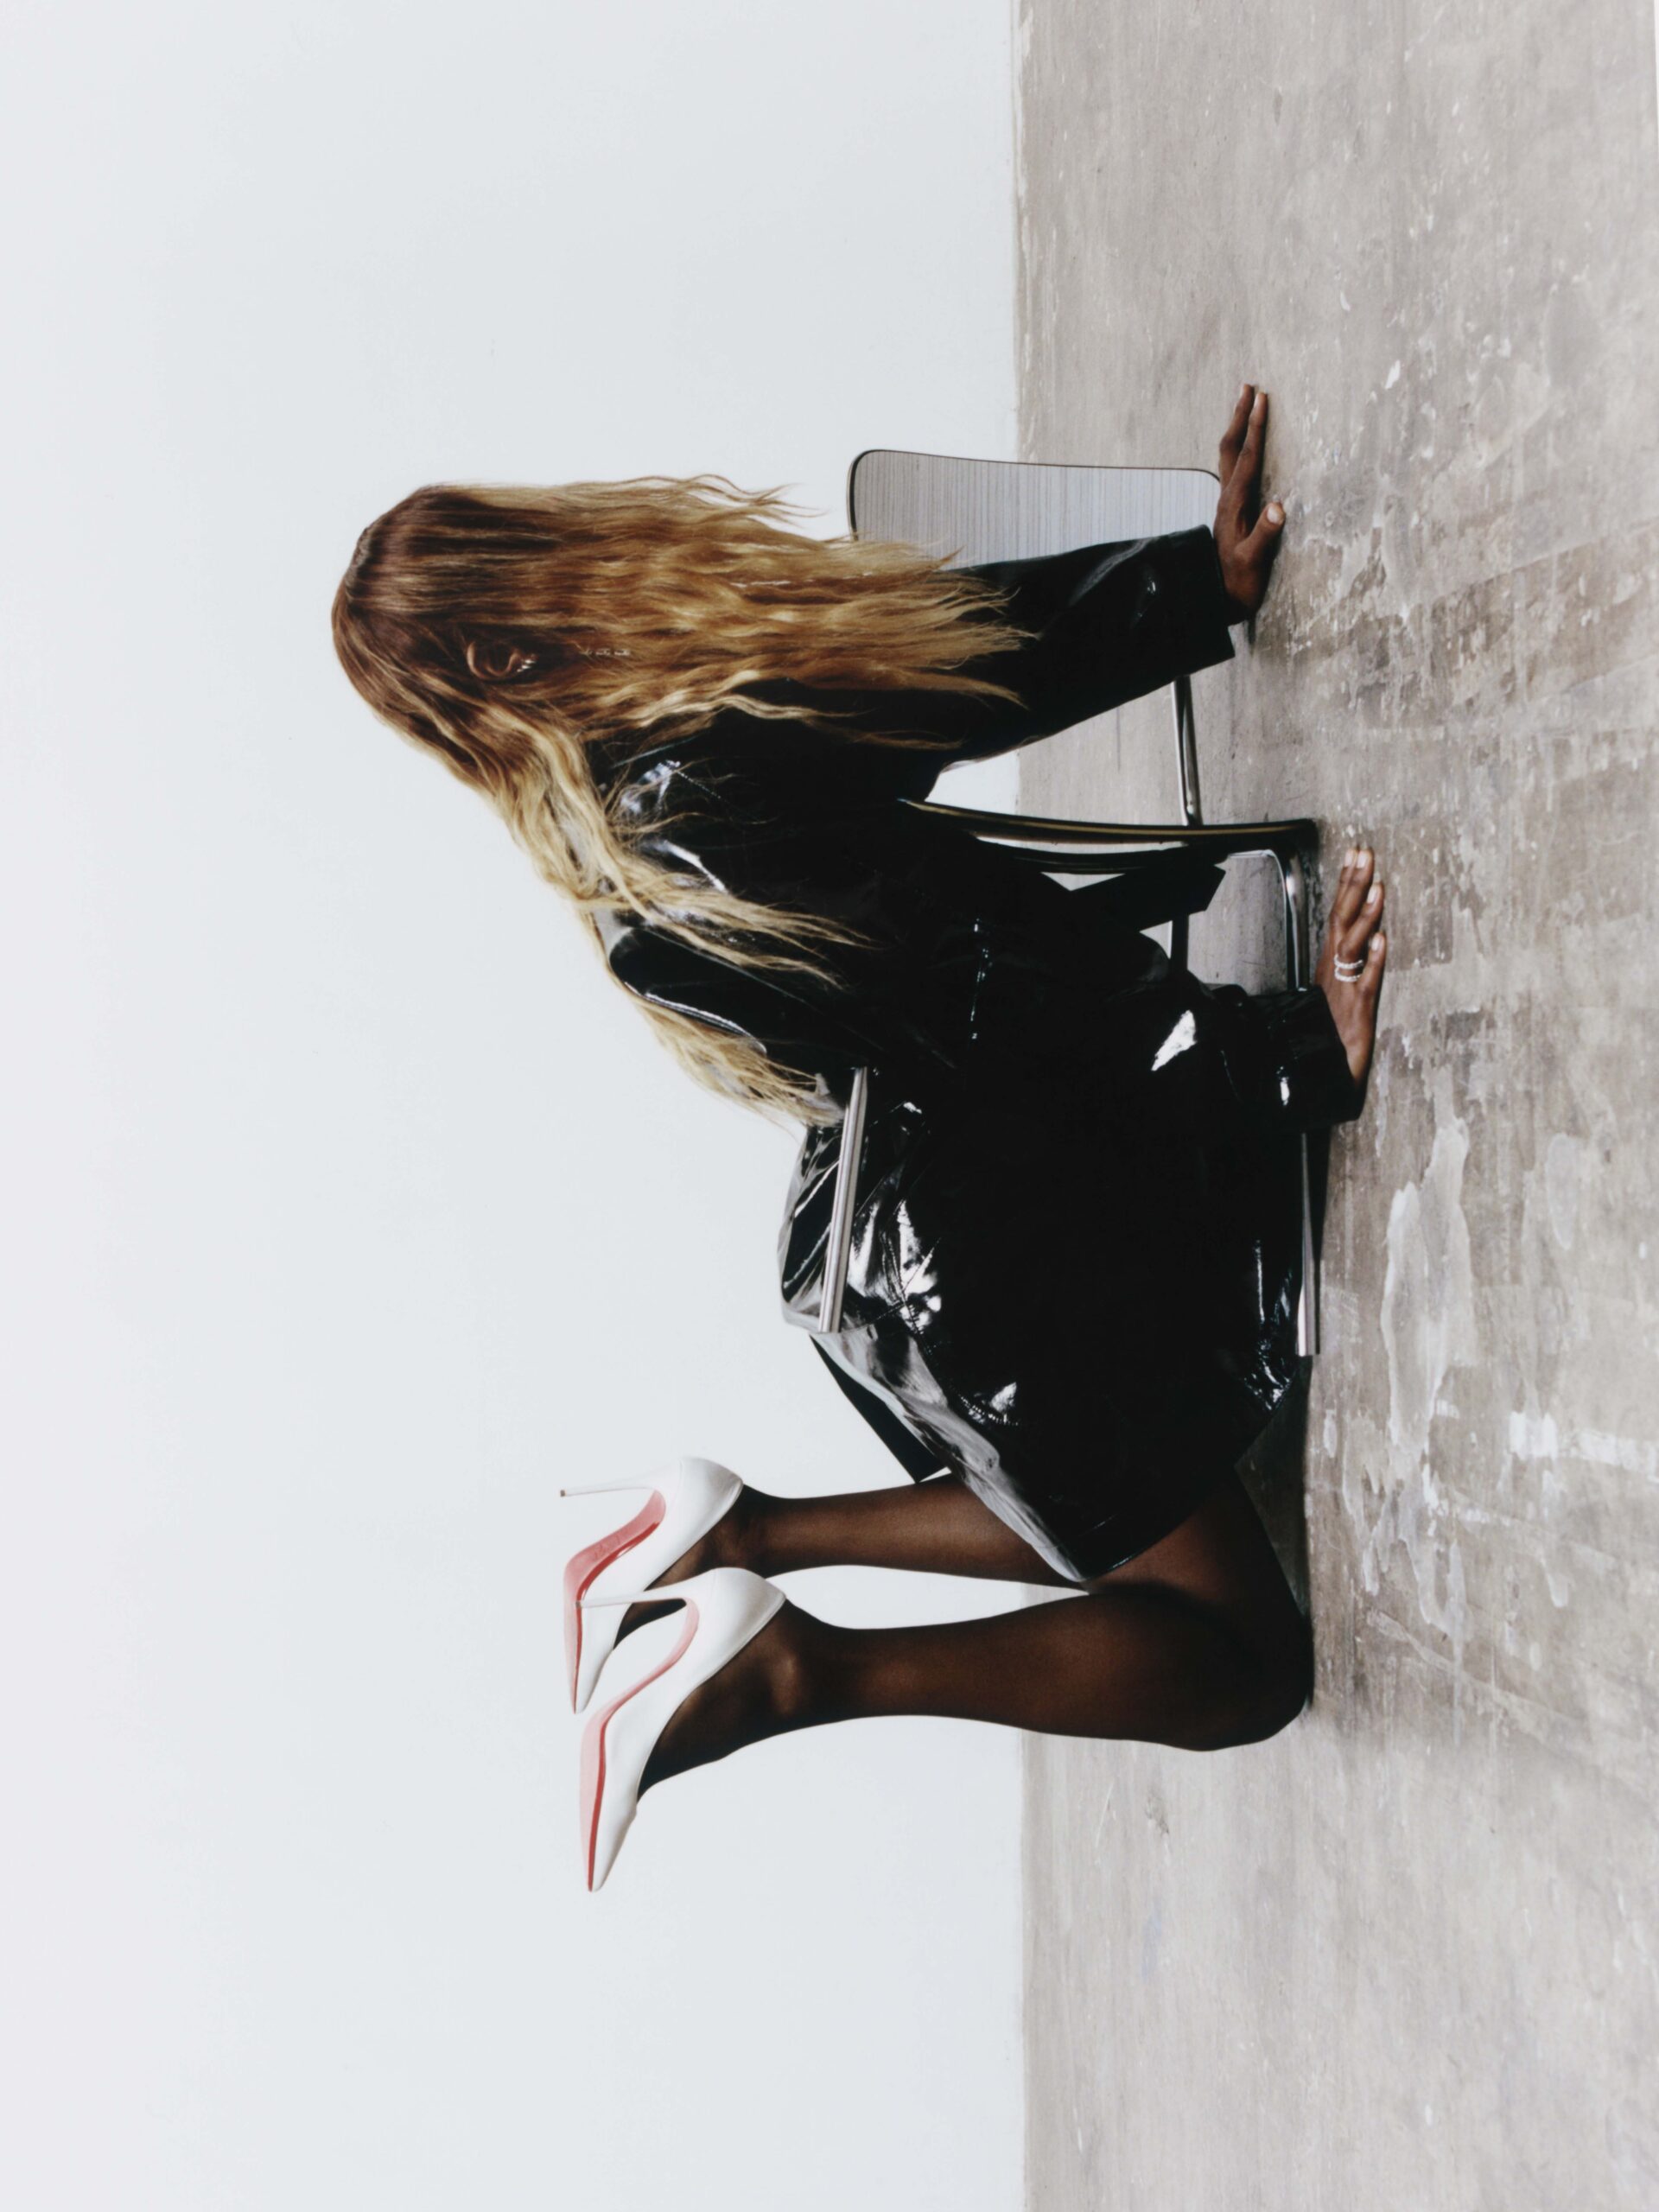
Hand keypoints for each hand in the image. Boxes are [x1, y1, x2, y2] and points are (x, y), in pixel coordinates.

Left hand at [1214, 384, 1285, 622]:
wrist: (1215, 601)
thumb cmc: (1237, 585)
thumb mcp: (1253, 563)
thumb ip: (1264, 535)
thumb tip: (1279, 507)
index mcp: (1235, 506)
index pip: (1248, 459)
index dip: (1257, 428)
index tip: (1263, 398)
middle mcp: (1227, 500)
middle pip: (1232, 449)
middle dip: (1241, 416)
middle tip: (1249, 386)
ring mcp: (1227, 504)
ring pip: (1230, 457)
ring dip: (1238, 428)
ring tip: (1246, 405)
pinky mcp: (1230, 511)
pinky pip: (1234, 469)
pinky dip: (1240, 448)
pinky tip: (1245, 446)